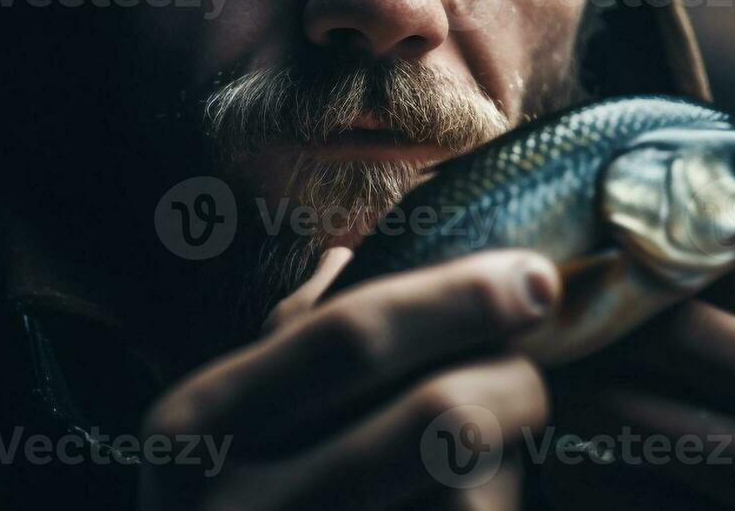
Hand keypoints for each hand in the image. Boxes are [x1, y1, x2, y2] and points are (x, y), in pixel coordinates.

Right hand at [138, 248, 559, 509]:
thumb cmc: (243, 509)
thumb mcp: (224, 430)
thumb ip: (287, 342)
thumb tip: (358, 250)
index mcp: (197, 431)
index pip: (348, 337)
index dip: (458, 296)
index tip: (533, 275)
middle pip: (443, 416)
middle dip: (518, 376)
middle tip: (538, 362)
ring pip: (476, 487)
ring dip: (515, 452)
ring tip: (504, 433)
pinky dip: (500, 503)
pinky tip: (486, 493)